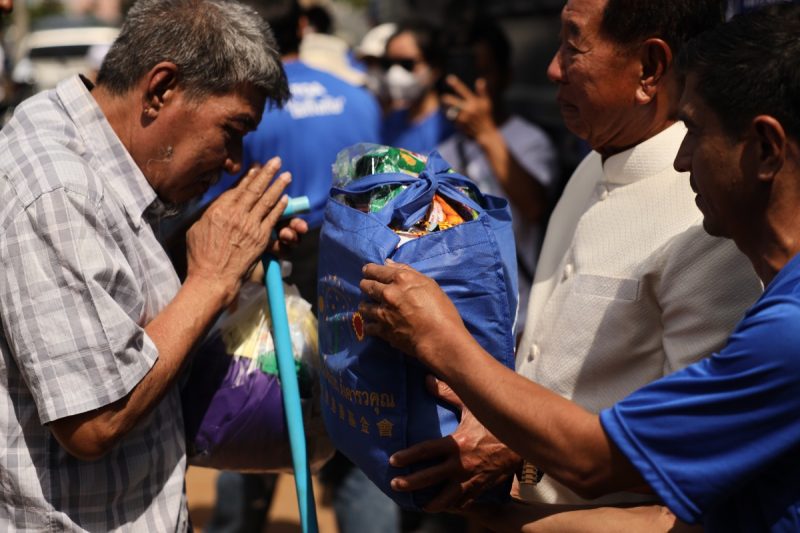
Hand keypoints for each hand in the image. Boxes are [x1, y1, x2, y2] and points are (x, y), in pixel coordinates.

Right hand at [185, 157, 289, 304]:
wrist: (213, 277)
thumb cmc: (200, 256)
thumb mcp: (197, 228)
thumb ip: (210, 214)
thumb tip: (218, 206)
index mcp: (218, 210)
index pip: (237, 188)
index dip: (249, 176)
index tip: (257, 166)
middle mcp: (236, 214)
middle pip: (254, 189)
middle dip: (267, 173)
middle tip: (277, 161)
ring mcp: (250, 226)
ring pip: (267, 201)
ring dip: (278, 186)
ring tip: (286, 175)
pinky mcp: (260, 238)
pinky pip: (272, 218)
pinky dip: (280, 207)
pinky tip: (286, 198)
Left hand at [359, 260, 468, 367]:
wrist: (440, 338)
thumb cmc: (441, 309)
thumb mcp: (429, 284)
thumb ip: (407, 271)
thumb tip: (388, 263)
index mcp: (400, 279)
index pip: (375, 270)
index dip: (369, 270)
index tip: (367, 272)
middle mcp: (388, 293)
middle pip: (366, 286)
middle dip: (366, 286)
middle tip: (368, 288)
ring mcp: (383, 312)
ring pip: (363, 306)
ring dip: (365, 306)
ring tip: (369, 308)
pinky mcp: (382, 330)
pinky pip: (367, 326)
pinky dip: (369, 325)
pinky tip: (373, 325)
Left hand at [389, 376, 520, 511]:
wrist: (525, 439)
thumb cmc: (495, 420)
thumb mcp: (472, 404)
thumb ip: (447, 393)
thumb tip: (426, 379)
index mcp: (457, 444)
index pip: (425, 451)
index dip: (407, 457)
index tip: (394, 461)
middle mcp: (462, 464)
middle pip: (429, 478)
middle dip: (410, 483)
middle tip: (395, 485)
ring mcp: (472, 479)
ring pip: (447, 498)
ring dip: (432, 503)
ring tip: (421, 505)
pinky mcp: (482, 486)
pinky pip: (466, 501)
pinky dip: (455, 505)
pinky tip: (447, 506)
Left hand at [442, 76, 498, 142]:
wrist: (486, 133)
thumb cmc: (486, 117)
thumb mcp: (486, 104)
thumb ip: (482, 92)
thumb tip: (480, 80)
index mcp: (474, 102)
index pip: (463, 90)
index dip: (456, 84)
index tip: (448, 78)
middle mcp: (468, 109)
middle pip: (453, 102)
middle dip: (447, 99)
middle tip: (443, 98)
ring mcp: (464, 117)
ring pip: (451, 111)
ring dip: (450, 110)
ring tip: (452, 111)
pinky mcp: (460, 125)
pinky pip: (453, 119)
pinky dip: (454, 119)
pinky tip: (459, 121)